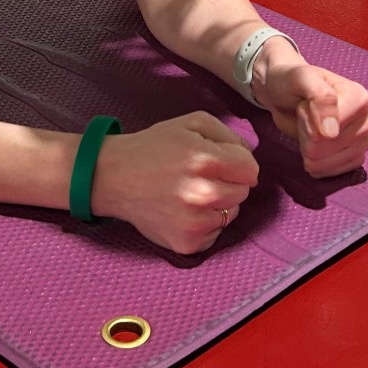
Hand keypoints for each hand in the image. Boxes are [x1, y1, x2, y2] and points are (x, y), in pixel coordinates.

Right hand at [92, 111, 257, 253]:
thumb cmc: (155, 147)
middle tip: (202, 174)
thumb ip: (229, 135)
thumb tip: (250, 157)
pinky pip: (215, 233)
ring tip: (191, 191)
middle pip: (244, 192)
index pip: (251, 170)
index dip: (239, 162)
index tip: (223, 160)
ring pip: (232, 213)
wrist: (116, 177)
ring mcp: (194, 223)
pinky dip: (206, 222)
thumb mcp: (192, 123)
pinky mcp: (187, 244)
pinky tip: (185, 209)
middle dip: (229, 181)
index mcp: (205, 160)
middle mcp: (202, 194)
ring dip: (219, 202)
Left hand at [255, 58, 367, 178]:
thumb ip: (320, 97)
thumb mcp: (301, 78)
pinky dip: (318, 166)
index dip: (313, 122)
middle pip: (336, 145)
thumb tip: (332, 133)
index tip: (303, 107)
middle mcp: (366, 119)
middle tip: (303, 119)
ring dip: (312, 153)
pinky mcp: (352, 156)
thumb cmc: (292, 82)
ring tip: (306, 133)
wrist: (282, 95)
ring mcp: (361, 140)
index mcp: (359, 97)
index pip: (336, 124)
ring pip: (337, 161)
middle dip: (310, 137)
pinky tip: (309, 152)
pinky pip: (339, 172)